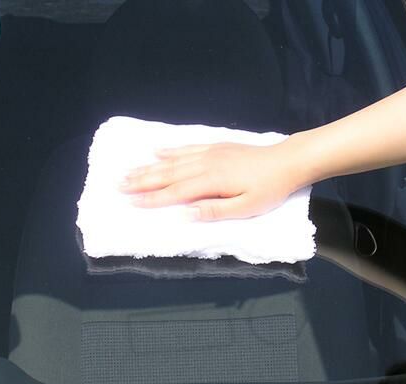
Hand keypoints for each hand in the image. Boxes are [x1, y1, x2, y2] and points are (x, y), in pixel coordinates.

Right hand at [118, 140, 313, 220]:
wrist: (287, 161)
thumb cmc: (269, 189)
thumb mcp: (246, 208)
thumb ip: (215, 211)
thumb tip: (186, 214)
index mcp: (210, 182)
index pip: (175, 193)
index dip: (151, 198)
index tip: (131, 202)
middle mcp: (204, 165)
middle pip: (167, 174)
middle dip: (141, 181)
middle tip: (118, 185)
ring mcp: (208, 153)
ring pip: (172, 161)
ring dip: (149, 167)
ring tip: (129, 171)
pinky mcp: (215, 146)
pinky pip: (185, 147)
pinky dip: (169, 150)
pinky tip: (156, 152)